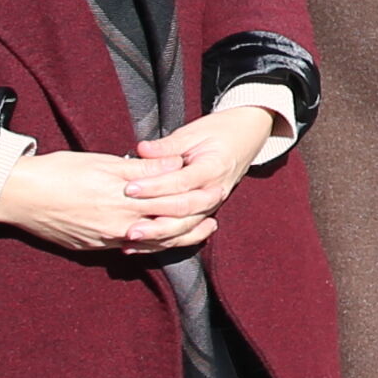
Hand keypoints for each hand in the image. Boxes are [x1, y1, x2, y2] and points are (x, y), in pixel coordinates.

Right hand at [0, 148, 213, 257]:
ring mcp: (105, 240)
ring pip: (151, 245)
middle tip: (213, 222)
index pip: (170, 202)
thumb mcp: (103, 162)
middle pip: (166, 229)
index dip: (195, 198)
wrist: (18, 195)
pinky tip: (157, 242)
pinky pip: (128, 251)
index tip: (213, 191)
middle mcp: (119, 226)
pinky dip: (148, 247)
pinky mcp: (91, 247)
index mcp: (125, 200)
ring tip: (197, 234)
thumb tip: (175, 163)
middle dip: (192, 226)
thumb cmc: (59, 172)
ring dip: (176, 240)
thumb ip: (143, 168)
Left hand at [123, 102, 283, 228]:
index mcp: (214, 167)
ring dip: (158, 235)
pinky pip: (186, 231)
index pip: (182, 182)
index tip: (130, 188)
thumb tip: (142, 149)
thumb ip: (168, 145)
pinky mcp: (205, 212)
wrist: (248, 137)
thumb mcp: (194, 131)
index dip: (155, 187)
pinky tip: (142, 246)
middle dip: (155, 219)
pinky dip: (164, 240)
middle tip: (129, 225)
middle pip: (185, 210)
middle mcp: (216, 191)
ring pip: (186, 226)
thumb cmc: (220, 131)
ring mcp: (212, 205)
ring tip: (132, 238)